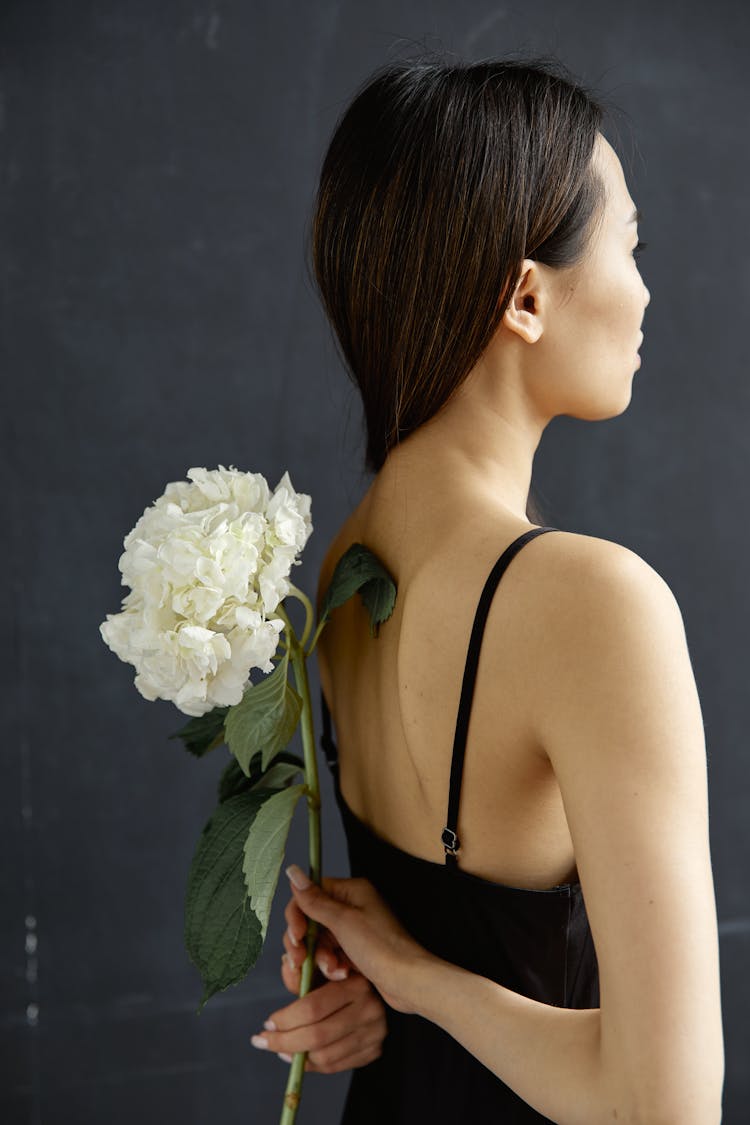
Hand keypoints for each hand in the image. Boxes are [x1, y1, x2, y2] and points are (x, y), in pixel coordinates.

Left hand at [255, 968, 387, 1072]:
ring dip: (296, 1056)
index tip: (267, 1023)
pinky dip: (312, 1064)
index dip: (285, 1019)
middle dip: (283, 1042)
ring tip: (280, 1048)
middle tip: (263, 1041)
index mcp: (356, 983)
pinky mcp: (374, 1051)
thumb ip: (301, 973)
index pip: (312, 1008)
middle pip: (317, 1036)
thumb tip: (286, 964)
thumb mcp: (322, 969)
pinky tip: (300, 1056)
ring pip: (324, 1056)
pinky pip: (335, 1066)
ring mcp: (375, 1033)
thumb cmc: (339, 979)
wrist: (377, 992)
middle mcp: (370, 1008)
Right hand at [283, 864, 428, 1013]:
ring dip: (321, 958)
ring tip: (334, 970)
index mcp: (351, 891)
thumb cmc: (381, 947)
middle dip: (307, 943)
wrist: (408, 982)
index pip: (310, 894)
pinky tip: (342, 975)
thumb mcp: (343, 921)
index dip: (298, 915)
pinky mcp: (356, 951)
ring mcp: (354, 930)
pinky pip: (332, 955)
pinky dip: (332, 966)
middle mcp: (352, 906)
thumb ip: (314, 899)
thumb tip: (292, 871)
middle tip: (302, 961)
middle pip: (312, 920)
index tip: (297, 936)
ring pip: (320, 942)